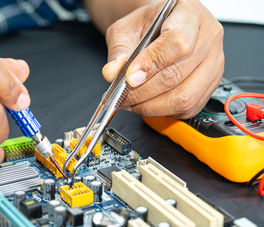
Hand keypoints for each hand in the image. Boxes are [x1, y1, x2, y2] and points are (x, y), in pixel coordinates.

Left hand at [102, 0, 223, 118]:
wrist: (161, 28)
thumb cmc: (147, 25)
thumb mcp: (125, 30)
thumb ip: (118, 52)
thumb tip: (112, 74)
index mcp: (189, 13)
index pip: (177, 42)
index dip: (151, 64)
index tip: (129, 77)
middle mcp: (208, 37)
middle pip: (178, 74)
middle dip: (142, 92)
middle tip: (121, 96)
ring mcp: (214, 63)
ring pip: (185, 97)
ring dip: (151, 106)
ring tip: (130, 102)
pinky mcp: (210, 85)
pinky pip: (188, 108)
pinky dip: (163, 112)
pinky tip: (146, 104)